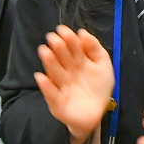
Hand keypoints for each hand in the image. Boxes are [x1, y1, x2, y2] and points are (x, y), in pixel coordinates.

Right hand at [33, 25, 113, 143]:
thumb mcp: (103, 64)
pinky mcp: (57, 101)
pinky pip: (51, 93)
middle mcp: (67, 71)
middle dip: (57, 47)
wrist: (96, 113)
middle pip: (62, 58)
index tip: (62, 30)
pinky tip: (41, 77)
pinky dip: (46, 86)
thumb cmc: (99, 86)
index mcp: (78, 61)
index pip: (72, 47)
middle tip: (53, 38)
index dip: (68, 38)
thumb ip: (94, 48)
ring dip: (49, 62)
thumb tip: (82, 32)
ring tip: (44, 51)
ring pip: (54, 72)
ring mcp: (61, 86)